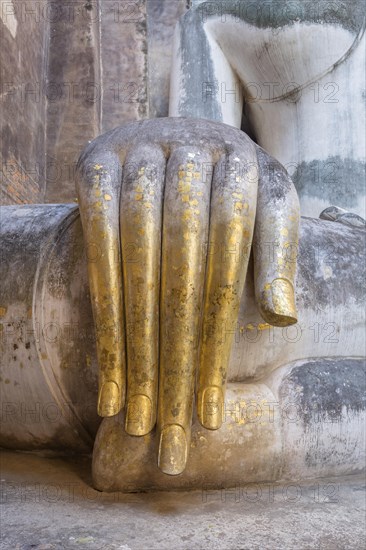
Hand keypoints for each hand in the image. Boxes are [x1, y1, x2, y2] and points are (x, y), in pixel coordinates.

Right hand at [76, 117, 298, 474]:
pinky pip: (97, 244)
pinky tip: (108, 369)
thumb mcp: (265, 214)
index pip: (235, 265)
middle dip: (175, 359)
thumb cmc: (228, 188)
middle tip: (168, 433)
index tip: (209, 413)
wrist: (175, 138)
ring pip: (138, 264)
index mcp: (247, 165)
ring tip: (137, 419)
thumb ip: (277, 259)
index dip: (221, 339)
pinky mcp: (95, 162)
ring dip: (136, 348)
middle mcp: (195, 152)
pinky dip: (102, 310)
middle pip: (185, 272)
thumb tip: (284, 318)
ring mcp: (141, 152)